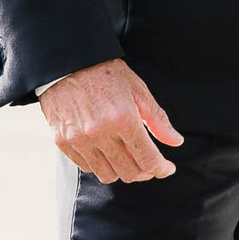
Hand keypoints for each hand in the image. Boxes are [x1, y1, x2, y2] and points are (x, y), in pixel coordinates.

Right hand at [39, 59, 183, 182]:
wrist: (68, 64)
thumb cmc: (106, 74)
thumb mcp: (138, 90)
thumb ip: (158, 119)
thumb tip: (176, 141)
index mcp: (123, 118)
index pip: (147, 159)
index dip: (161, 169)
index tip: (167, 168)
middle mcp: (100, 133)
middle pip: (129, 172)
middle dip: (145, 172)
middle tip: (149, 164)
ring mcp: (79, 140)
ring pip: (107, 175)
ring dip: (122, 171)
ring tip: (127, 157)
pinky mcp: (62, 142)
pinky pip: (86, 167)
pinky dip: (100, 164)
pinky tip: (107, 151)